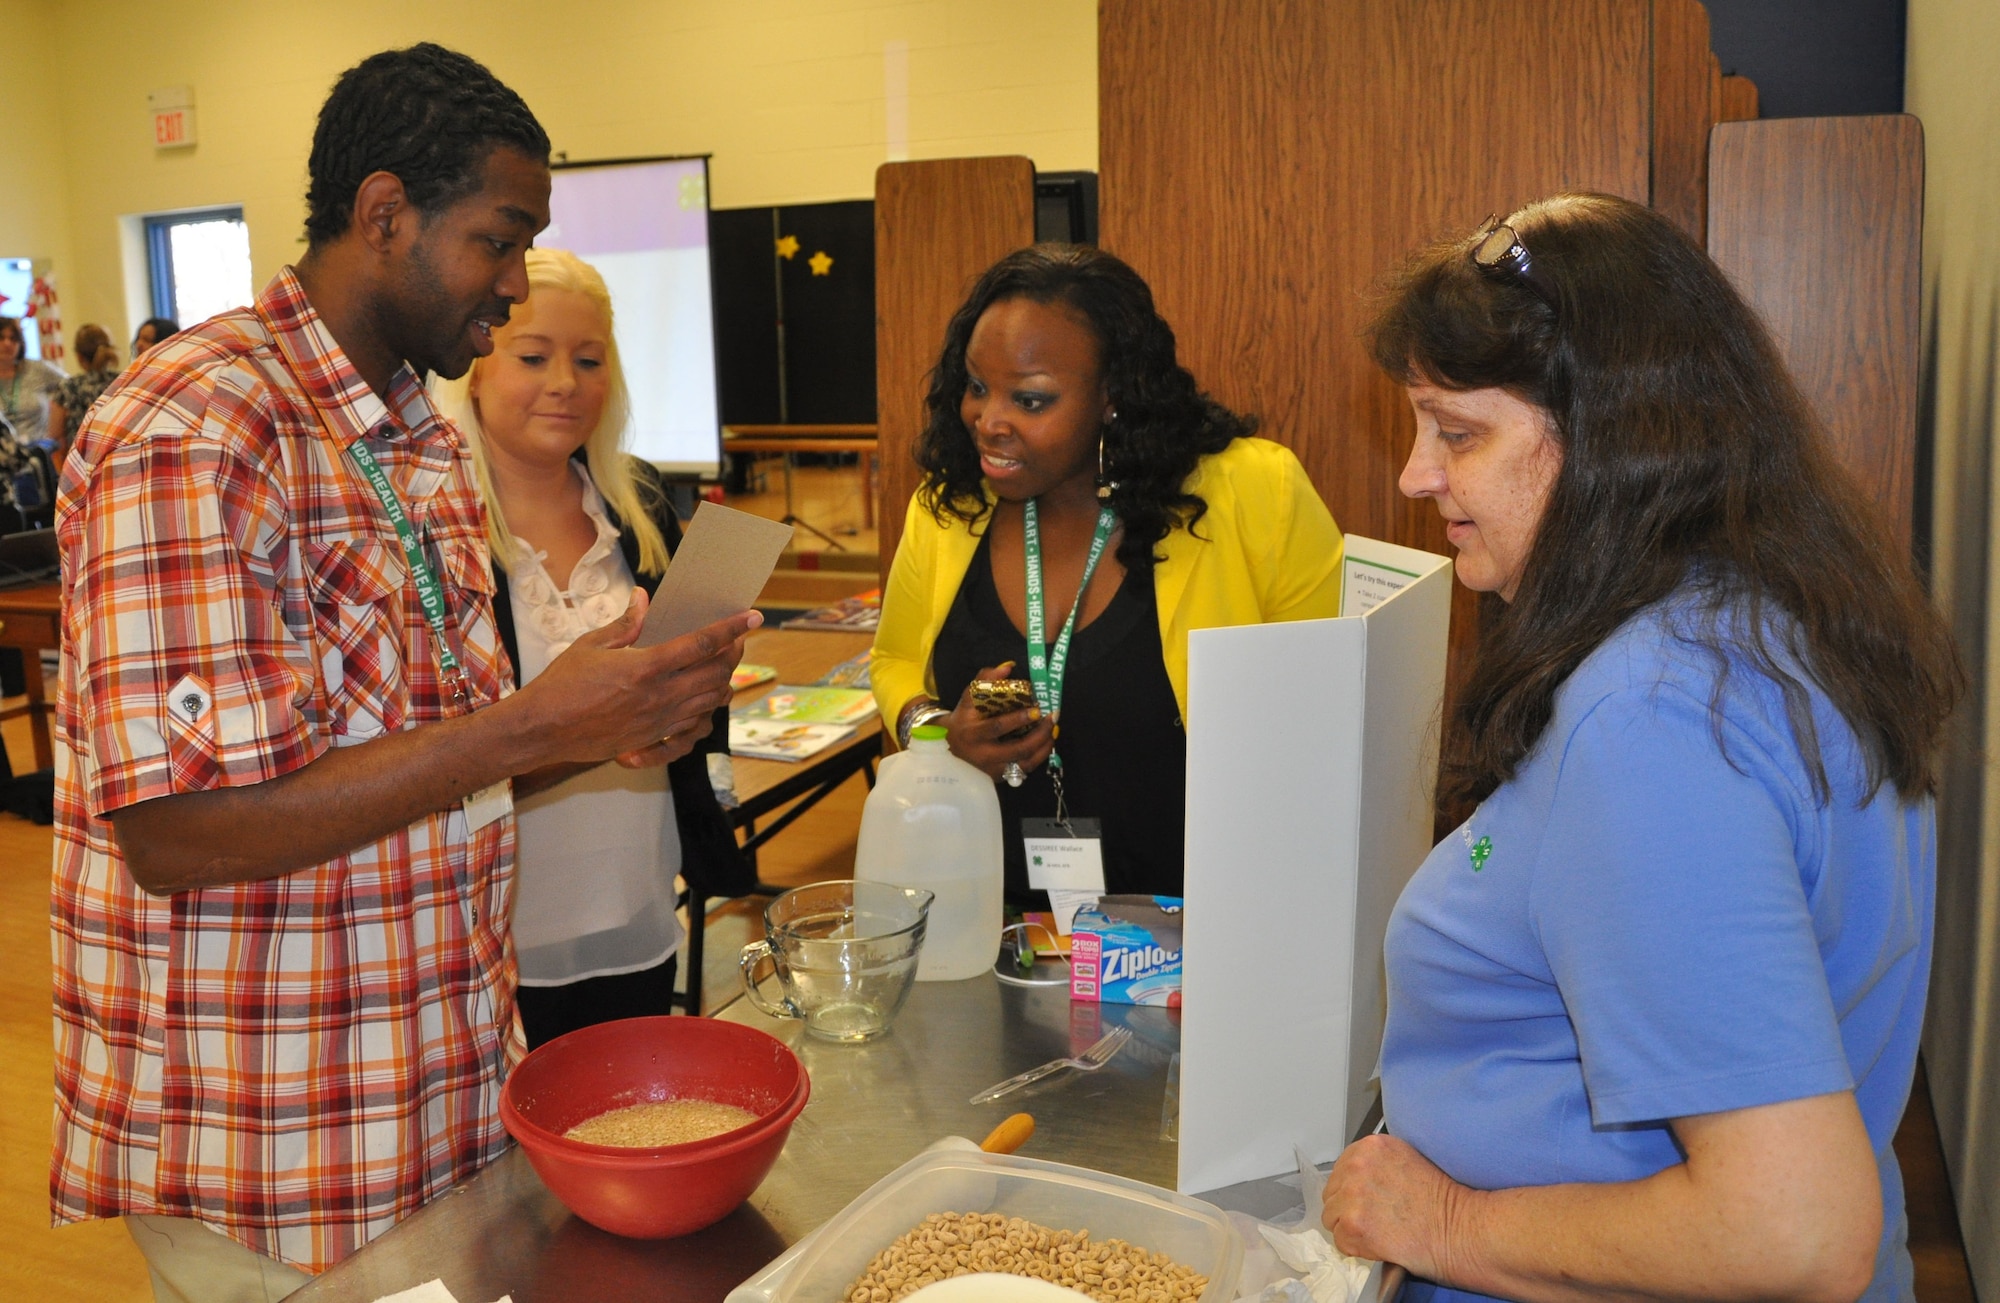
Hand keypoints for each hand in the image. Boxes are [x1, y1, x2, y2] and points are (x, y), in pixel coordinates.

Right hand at [519, 588, 757, 767]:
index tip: (752, 616)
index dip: (731, 629)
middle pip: (716, 673)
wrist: (541, 730)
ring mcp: (659, 721)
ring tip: (722, 666)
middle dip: (734, 654)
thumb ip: (625, 623)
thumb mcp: (590, 645)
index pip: (702, 644)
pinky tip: (701, 701)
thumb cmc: (561, 685)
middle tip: (736, 640)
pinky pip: (693, 727)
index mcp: (646, 667)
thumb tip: (643, 598)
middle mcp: (659, 696)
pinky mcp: (652, 738)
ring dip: (723, 682)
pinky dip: (705, 712)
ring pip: (711, 701)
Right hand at [945, 661, 1054, 779]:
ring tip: (1054, 732)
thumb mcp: (969, 696)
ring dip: (1043, 748)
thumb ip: (987, 679)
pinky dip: (1038, 757)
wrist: (948, 744)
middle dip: (1039, 735)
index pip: (998, 727)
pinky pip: (1024, 770)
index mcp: (973, 732)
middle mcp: (982, 754)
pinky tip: (1046, 744)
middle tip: (1052, 720)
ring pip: (1024, 763)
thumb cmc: (963, 717)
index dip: (1019, 719)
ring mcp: (991, 769)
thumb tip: (1008, 667)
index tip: (1037, 710)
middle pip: (1017, 749)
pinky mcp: (998, 777)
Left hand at [1321, 1134, 1467, 1281]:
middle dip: (1348, 1208)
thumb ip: (1374, 1162)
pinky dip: (1356, 1248)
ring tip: (1379, 1230)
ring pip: (1331, 1217)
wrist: (1456, 1229)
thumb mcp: (1404, 1159)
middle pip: (1332, 1192)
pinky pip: (1340, 1241)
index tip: (1368, 1200)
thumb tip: (1352, 1178)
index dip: (1352, 1189)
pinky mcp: (1353, 1223)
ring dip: (1350, 1228)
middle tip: (1376, 1218)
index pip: (1340, 1169)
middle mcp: (1357, 1165)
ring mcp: (1352, 1194)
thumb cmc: (1440, 1201)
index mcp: (1370, 1146)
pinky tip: (1379, 1243)